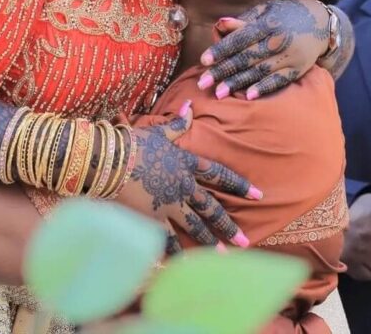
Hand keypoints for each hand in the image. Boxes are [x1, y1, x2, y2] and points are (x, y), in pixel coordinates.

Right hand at [116, 102, 259, 248]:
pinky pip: (168, 239)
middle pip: (211, 207)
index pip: (219, 175)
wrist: (112, 160)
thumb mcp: (159, 131)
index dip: (239, 184)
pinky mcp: (154, 217)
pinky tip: (187, 264)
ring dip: (210, 242)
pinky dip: (176, 252)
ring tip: (223, 256)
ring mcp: (170, 204)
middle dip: (228, 225)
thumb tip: (189, 105)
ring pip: (195, 226)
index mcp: (186, 163)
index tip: (257, 194)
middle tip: (244, 240)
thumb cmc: (134, 142)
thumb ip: (177, 123)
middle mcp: (183, 186)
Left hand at [198, 0, 331, 99]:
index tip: (204, 60)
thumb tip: (219, 25)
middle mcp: (279, 40)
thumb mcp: (265, 11)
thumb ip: (243, 21)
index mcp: (268, 23)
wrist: (321, 23)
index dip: (221, 49)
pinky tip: (248, 95)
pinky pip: (278, 81)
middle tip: (203, 83)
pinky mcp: (297, 69)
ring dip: (238, 83)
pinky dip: (264, 88)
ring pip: (259, 71)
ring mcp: (289, 56)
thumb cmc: (284, 16)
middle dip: (223, 71)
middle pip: (247, 57)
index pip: (240, 38)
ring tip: (219, 93)